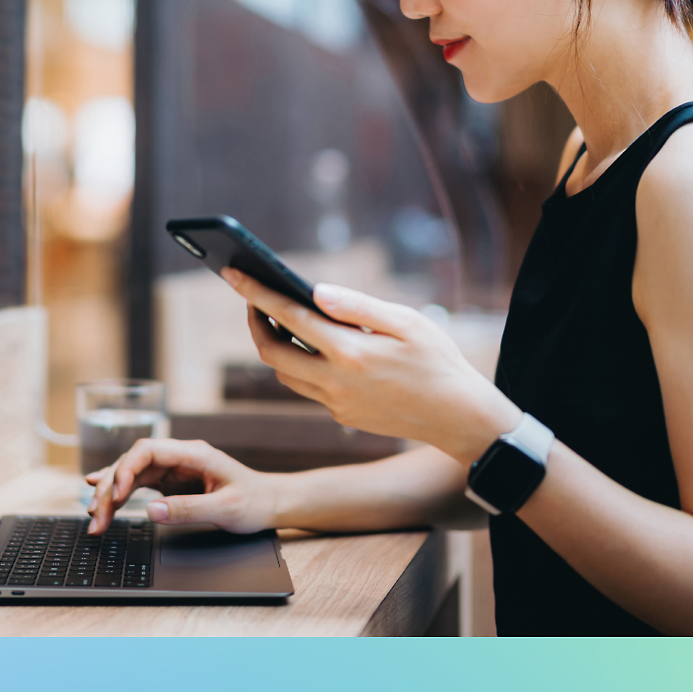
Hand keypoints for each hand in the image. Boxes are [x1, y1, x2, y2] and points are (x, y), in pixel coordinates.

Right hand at [84, 438, 281, 534]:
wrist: (269, 503)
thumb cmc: (254, 502)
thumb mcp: (226, 509)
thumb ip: (188, 510)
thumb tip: (151, 512)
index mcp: (193, 454)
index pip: (148, 450)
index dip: (126, 469)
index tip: (116, 496)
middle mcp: (179, 457)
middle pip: (133, 463)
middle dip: (111, 488)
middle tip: (96, 517)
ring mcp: (173, 469)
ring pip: (131, 474)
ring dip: (111, 494)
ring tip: (95, 517)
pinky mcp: (171, 483)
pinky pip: (138, 484)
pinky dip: (121, 494)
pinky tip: (103, 498)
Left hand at [225, 269, 517, 463]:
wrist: (459, 418)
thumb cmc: (439, 362)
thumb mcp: (407, 322)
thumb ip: (358, 306)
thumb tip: (315, 290)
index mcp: (350, 352)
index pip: (288, 317)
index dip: (255, 293)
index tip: (233, 272)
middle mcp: (335, 382)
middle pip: (271, 353)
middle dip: (254, 322)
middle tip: (252, 297)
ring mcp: (337, 404)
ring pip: (285, 374)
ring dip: (275, 347)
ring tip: (278, 318)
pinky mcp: (343, 416)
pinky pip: (308, 388)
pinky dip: (301, 364)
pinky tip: (312, 346)